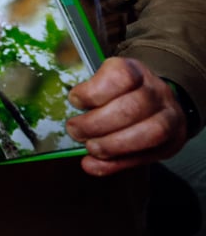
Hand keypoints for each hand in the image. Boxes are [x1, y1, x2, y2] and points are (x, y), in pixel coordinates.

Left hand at [65, 56, 188, 175]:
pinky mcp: (171, 144)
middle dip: (96, 124)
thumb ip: (89, 94)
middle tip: (75, 130)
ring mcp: (169, 118)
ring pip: (148, 134)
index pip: (121, 75)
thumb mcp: (106, 80)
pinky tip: (95, 164)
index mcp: (136, 71)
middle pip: (131, 108)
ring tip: (90, 147)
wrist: (160, 102)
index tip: (75, 100)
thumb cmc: (123, 92)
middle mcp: (156, 92)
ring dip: (111, 145)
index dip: (94, 91)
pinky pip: (146, 157)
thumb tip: (64, 108)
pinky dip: (116, 164)